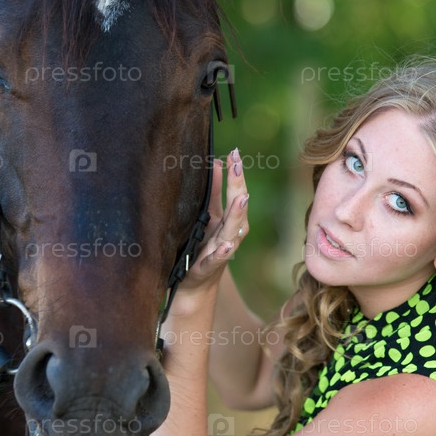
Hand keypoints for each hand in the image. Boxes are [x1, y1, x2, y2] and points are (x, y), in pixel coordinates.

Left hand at [177, 148, 248, 295]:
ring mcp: (222, 250)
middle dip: (238, 186)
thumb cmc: (202, 247)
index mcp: (228, 220)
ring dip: (238, 214)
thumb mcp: (207, 216)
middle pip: (237, 208)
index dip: (235, 173)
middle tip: (237, 164)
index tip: (235, 153)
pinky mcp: (209, 267)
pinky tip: (227, 245)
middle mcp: (230, 233)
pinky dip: (223, 252)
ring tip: (241, 198)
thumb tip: (217, 163)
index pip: (235, 192)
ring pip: (233, 231)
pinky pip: (218, 259)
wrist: (193, 283)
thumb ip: (213, 193)